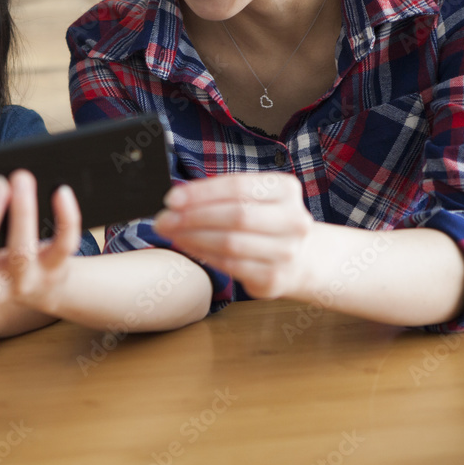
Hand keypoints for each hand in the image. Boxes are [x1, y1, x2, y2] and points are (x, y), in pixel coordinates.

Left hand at [152, 173, 317, 299]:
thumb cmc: (263, 220)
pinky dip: (203, 254)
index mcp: (285, 189)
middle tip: (164, 219)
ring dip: (193, 237)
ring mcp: (287, 252)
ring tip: (170, 233)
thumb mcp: (251, 197)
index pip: (238, 187)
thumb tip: (176, 200)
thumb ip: (219, 195)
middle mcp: (293, 220)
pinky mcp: (273, 278)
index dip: (202, 193)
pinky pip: (229, 265)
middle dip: (193, 217)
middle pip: (235, 215)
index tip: (172, 199)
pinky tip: (187, 246)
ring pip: (230, 243)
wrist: (299, 258)